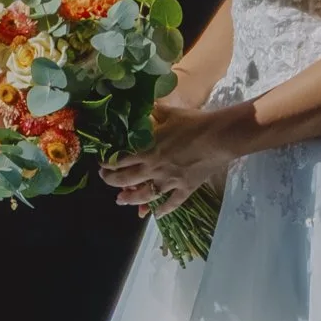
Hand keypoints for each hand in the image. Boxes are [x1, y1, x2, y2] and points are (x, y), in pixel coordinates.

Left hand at [100, 86, 237, 216]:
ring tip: (121, 200)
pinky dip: (162, 211)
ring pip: (144, 196)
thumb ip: (154, 112)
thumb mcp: (170, 113)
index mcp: (147, 150)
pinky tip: (155, 214)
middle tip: (105, 180)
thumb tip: (144, 106)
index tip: (102, 164)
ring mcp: (169, 182)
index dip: (107, 164)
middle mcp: (153, 169)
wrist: (218, 137)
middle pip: (126, 180)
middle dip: (112, 182)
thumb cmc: (194, 122)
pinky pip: (171, 204)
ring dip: (130, 199)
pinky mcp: (184, 189)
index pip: (119, 161)